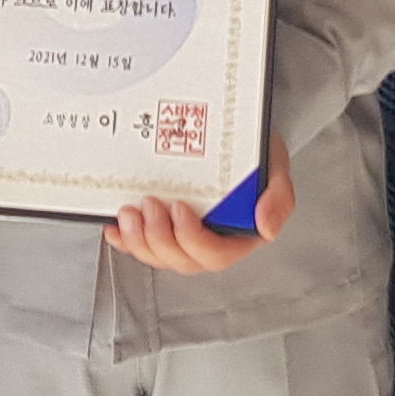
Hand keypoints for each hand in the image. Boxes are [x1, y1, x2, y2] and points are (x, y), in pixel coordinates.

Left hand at [107, 132, 292, 275]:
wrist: (238, 135)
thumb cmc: (256, 156)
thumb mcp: (276, 169)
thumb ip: (279, 197)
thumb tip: (265, 225)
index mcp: (238, 235)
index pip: (215, 253)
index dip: (192, 239)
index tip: (179, 209)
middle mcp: (209, 240)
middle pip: (182, 260)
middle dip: (159, 238)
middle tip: (149, 204)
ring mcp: (184, 235)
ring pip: (160, 255)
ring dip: (140, 240)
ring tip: (130, 213)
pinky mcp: (163, 225)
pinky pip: (143, 243)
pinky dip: (126, 239)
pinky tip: (115, 228)